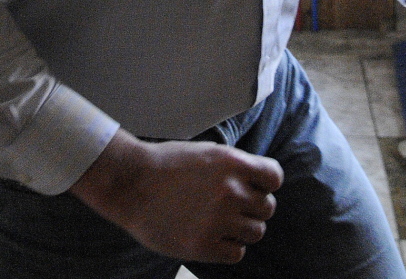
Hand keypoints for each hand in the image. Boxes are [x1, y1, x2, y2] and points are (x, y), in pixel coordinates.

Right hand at [69, 129, 282, 263]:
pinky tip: (212, 235)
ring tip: (221, 220)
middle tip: (232, 205)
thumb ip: (233, 168)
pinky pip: (237, 253)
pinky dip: (229, 247)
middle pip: (267, 207)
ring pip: (256, 232)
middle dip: (253, 206)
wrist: (131, 184)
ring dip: (243, 228)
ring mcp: (218, 220)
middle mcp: (230, 191)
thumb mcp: (205, 153)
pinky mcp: (204, 246)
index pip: (274, 177)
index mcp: (230, 163)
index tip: (255, 185)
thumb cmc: (165, 164)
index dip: (266, 182)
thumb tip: (258, 184)